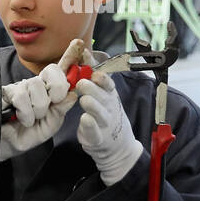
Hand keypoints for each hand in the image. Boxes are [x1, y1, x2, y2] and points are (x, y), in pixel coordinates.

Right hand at [0, 39, 85, 158]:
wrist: (9, 144)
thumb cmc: (29, 133)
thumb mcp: (52, 124)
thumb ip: (62, 110)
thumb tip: (72, 94)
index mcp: (51, 91)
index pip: (62, 70)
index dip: (70, 55)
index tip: (79, 43)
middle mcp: (37, 85)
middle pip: (52, 71)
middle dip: (57, 88)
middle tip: (53, 102)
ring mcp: (22, 86)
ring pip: (37, 86)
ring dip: (38, 108)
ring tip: (32, 119)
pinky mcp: (7, 91)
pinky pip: (20, 95)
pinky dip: (25, 112)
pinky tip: (22, 118)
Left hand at [75, 71, 142, 185]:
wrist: (117, 146)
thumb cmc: (105, 115)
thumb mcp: (103, 95)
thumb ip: (93, 77)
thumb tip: (83, 53)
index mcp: (109, 96)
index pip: (107, 82)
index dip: (99, 73)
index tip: (90, 67)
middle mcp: (109, 108)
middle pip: (103, 96)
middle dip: (93, 88)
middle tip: (82, 81)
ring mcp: (105, 124)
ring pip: (100, 113)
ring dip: (93, 105)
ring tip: (84, 99)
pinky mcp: (98, 138)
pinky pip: (95, 132)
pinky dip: (91, 126)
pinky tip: (85, 119)